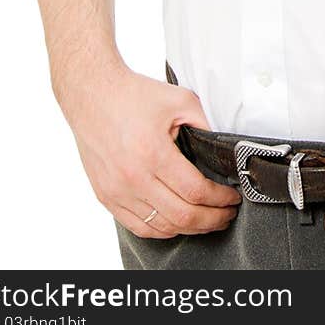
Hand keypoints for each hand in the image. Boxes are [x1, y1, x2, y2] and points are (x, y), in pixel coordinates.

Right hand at [59, 61, 241, 238]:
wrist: (92, 94)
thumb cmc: (133, 95)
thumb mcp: (180, 100)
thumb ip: (204, 125)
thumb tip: (222, 151)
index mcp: (153, 153)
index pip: (195, 191)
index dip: (220, 200)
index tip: (232, 198)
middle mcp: (133, 177)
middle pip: (181, 215)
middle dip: (211, 219)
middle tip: (226, 214)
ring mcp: (117, 191)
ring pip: (161, 226)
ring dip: (189, 228)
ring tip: (207, 220)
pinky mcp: (106, 196)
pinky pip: (138, 226)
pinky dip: (162, 230)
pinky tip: (178, 223)